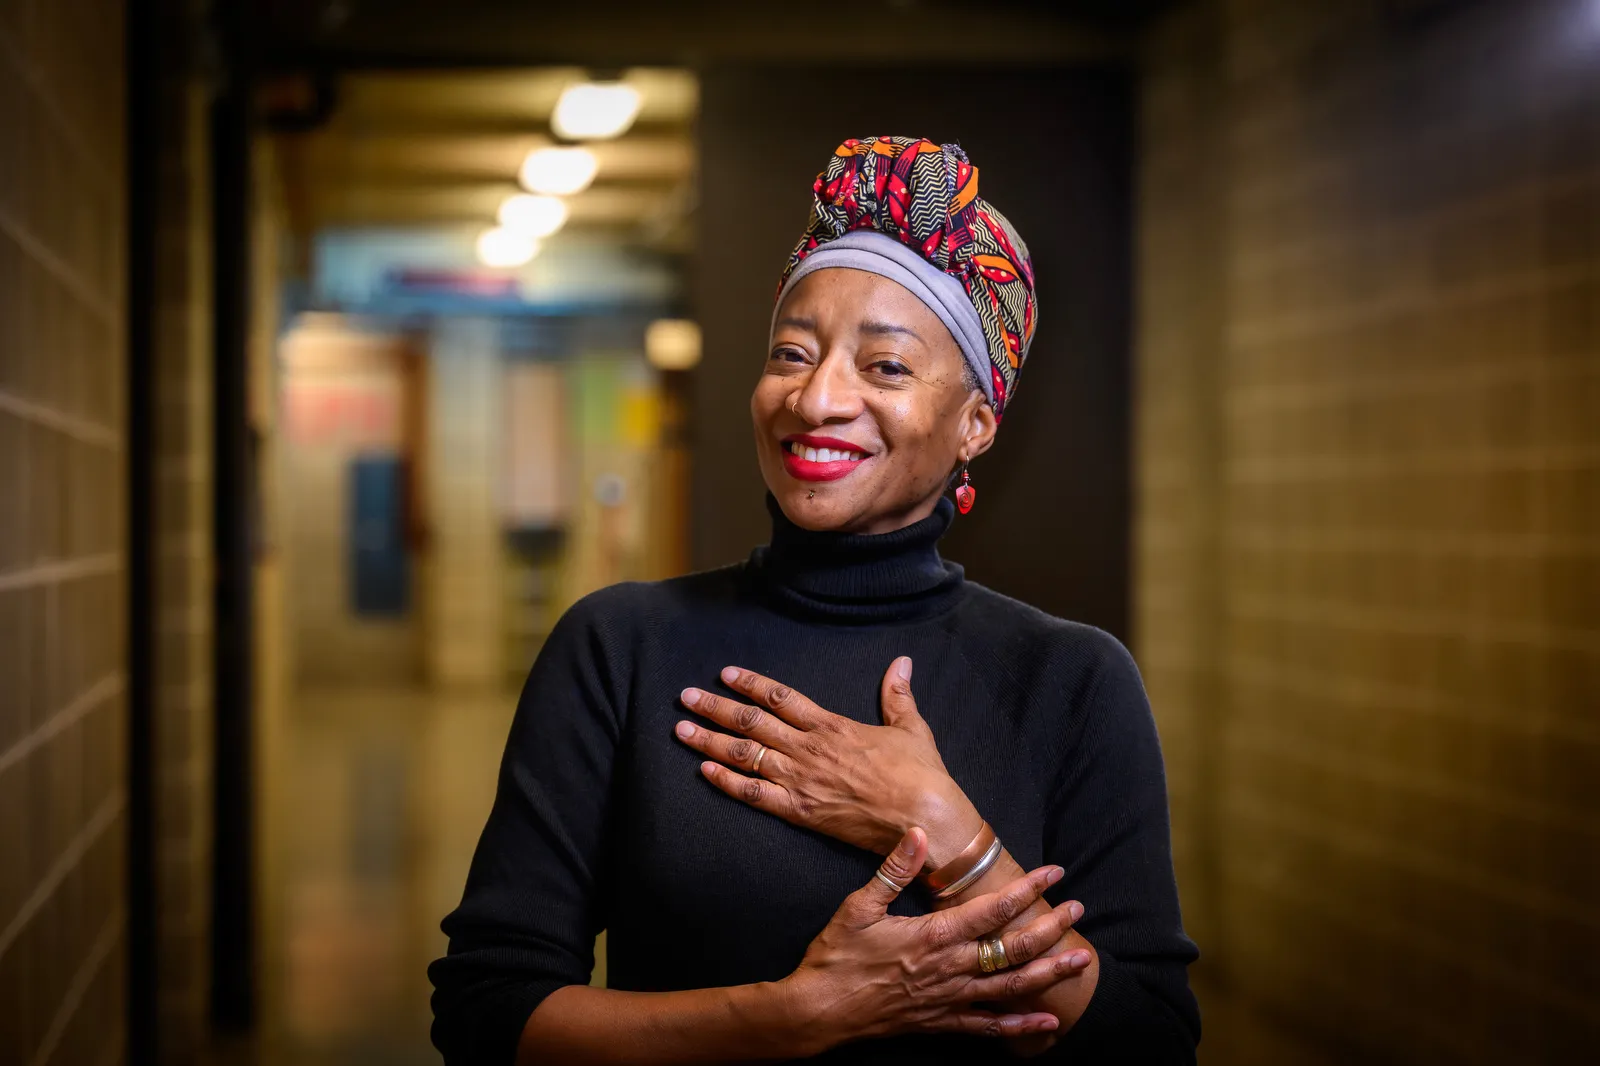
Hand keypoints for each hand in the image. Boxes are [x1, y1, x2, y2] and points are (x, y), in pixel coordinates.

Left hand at [676, 658, 982, 865]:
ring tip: (681, 728)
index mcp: (832, 725)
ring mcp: (801, 780)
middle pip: (750, 722)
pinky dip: (726, 783)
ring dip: (709, 741)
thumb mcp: (911, 726)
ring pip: (745, 755)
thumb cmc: (921, 774)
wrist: (923, 818)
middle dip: (714, 707)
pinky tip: (703, 772)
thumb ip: (897, 694)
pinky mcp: (800, 811)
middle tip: (685, 696)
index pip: (780, 697)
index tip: (724, 674)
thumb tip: (902, 661)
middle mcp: (809, 749)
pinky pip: (754, 795)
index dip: (749, 683)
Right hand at [776, 827, 1090, 1053]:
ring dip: (1049, 972)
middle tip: (1077, 909)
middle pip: (1012, 949)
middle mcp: (948, 968)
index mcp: (932, 935)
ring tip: (1081, 959)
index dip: (1026, 889)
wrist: (818, 1013)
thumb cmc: (836, 957)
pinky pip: (989, 1027)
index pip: (991, 909)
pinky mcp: (941, 1022)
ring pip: (1010, 987)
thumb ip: (892, 870)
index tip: (1053, 872)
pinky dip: (1021, 1025)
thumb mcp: (858, 907)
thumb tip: (917, 832)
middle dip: (1050, 928)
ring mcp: (948, 999)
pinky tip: (1049, 1022)